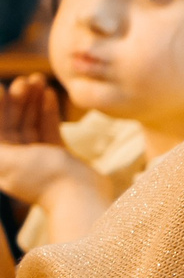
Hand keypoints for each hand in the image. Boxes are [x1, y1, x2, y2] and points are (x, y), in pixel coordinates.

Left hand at [0, 79, 100, 223]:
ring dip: (33, 101)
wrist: (81, 197)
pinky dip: (48, 110)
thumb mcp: (5, 160)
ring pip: (30, 122)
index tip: (3, 86)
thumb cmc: (43, 178)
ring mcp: (37, 156)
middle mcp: (16, 158)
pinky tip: (50, 94)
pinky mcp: (58, 155)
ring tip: (39, 80)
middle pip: (11, 121)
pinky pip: (49, 127)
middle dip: (18, 99)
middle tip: (26, 79)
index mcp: (0, 161)